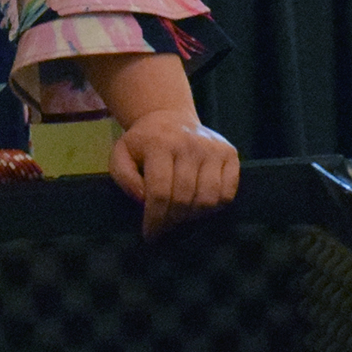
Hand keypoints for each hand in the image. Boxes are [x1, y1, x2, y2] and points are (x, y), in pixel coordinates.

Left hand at [108, 109, 237, 237]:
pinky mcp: (230, 153)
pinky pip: (227, 193)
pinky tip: (198, 204)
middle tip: (163, 227)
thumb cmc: (144, 142)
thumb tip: (143, 199)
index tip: (150, 233)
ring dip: (192, 216)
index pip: (160, 192)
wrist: (170, 118)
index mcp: (160, 144)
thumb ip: (124, 177)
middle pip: (184, 199)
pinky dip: (214, 207)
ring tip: (180, 215)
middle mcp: (190, 144)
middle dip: (172, 221)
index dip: (155, 219)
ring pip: (208, 199)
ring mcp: (214, 148)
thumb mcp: (121, 154)